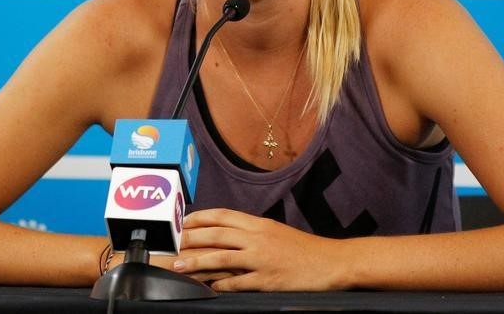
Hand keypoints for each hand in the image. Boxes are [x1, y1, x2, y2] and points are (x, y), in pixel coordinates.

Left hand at [173, 208, 344, 291]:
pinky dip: (221, 285)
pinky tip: (208, 287)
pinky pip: (238, 283)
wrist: (331, 262)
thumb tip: (227, 235)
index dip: (200, 217)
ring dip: (197, 262)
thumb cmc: (304, 249)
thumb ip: (252, 232)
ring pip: (221, 258)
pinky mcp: (267, 280)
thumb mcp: (276, 232)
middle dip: (191, 238)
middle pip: (217, 234)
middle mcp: (258, 238)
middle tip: (172, 242)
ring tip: (179, 266)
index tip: (182, 220)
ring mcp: (261, 259)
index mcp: (259, 224)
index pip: (223, 216)